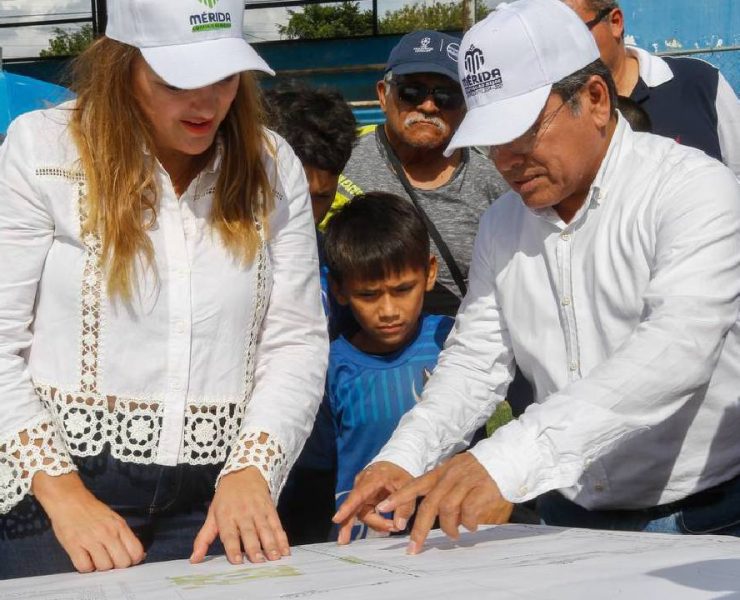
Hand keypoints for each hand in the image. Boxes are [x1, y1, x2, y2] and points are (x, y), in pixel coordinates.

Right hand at [33, 471, 145, 572]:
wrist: (69, 500)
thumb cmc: (92, 511)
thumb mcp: (114, 519)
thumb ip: (124, 536)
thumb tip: (136, 555)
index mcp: (119, 526)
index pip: (136, 551)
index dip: (133, 560)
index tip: (127, 560)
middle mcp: (108, 533)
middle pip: (122, 562)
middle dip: (118, 566)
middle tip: (110, 561)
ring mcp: (90, 540)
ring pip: (104, 567)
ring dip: (100, 567)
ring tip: (96, 558)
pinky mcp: (74, 546)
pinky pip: (84, 567)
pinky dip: (85, 567)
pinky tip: (85, 558)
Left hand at [191, 466, 288, 564]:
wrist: (244, 473)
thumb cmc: (225, 498)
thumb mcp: (212, 515)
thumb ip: (203, 538)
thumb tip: (194, 560)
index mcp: (226, 515)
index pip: (229, 534)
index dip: (233, 547)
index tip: (237, 561)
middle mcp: (242, 513)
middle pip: (249, 532)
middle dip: (254, 547)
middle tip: (258, 561)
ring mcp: (258, 510)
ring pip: (265, 529)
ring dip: (271, 543)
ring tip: (274, 557)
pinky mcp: (270, 508)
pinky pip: (277, 524)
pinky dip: (282, 537)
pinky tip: (285, 549)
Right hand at [332, 461, 412, 543]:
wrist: (395, 466)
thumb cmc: (401, 476)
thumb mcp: (410, 489)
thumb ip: (405, 507)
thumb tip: (398, 526)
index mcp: (374, 478)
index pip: (359, 493)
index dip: (348, 507)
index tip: (336, 519)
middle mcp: (363, 484)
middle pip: (353, 506)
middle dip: (347, 524)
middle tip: (344, 541)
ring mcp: (361, 491)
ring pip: (362, 513)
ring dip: (376, 523)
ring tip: (393, 526)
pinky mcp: (362, 498)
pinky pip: (364, 513)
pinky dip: (375, 521)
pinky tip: (385, 526)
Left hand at [377, 452, 512, 553]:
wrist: (506, 457)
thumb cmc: (480, 470)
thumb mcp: (456, 472)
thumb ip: (443, 489)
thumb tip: (435, 517)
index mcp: (441, 472)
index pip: (415, 484)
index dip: (399, 497)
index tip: (383, 508)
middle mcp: (450, 476)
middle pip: (430, 504)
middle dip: (419, 529)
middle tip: (413, 547)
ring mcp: (466, 482)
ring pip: (447, 509)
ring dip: (448, 527)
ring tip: (453, 535)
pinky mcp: (482, 489)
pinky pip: (469, 511)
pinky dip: (467, 523)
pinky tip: (470, 526)